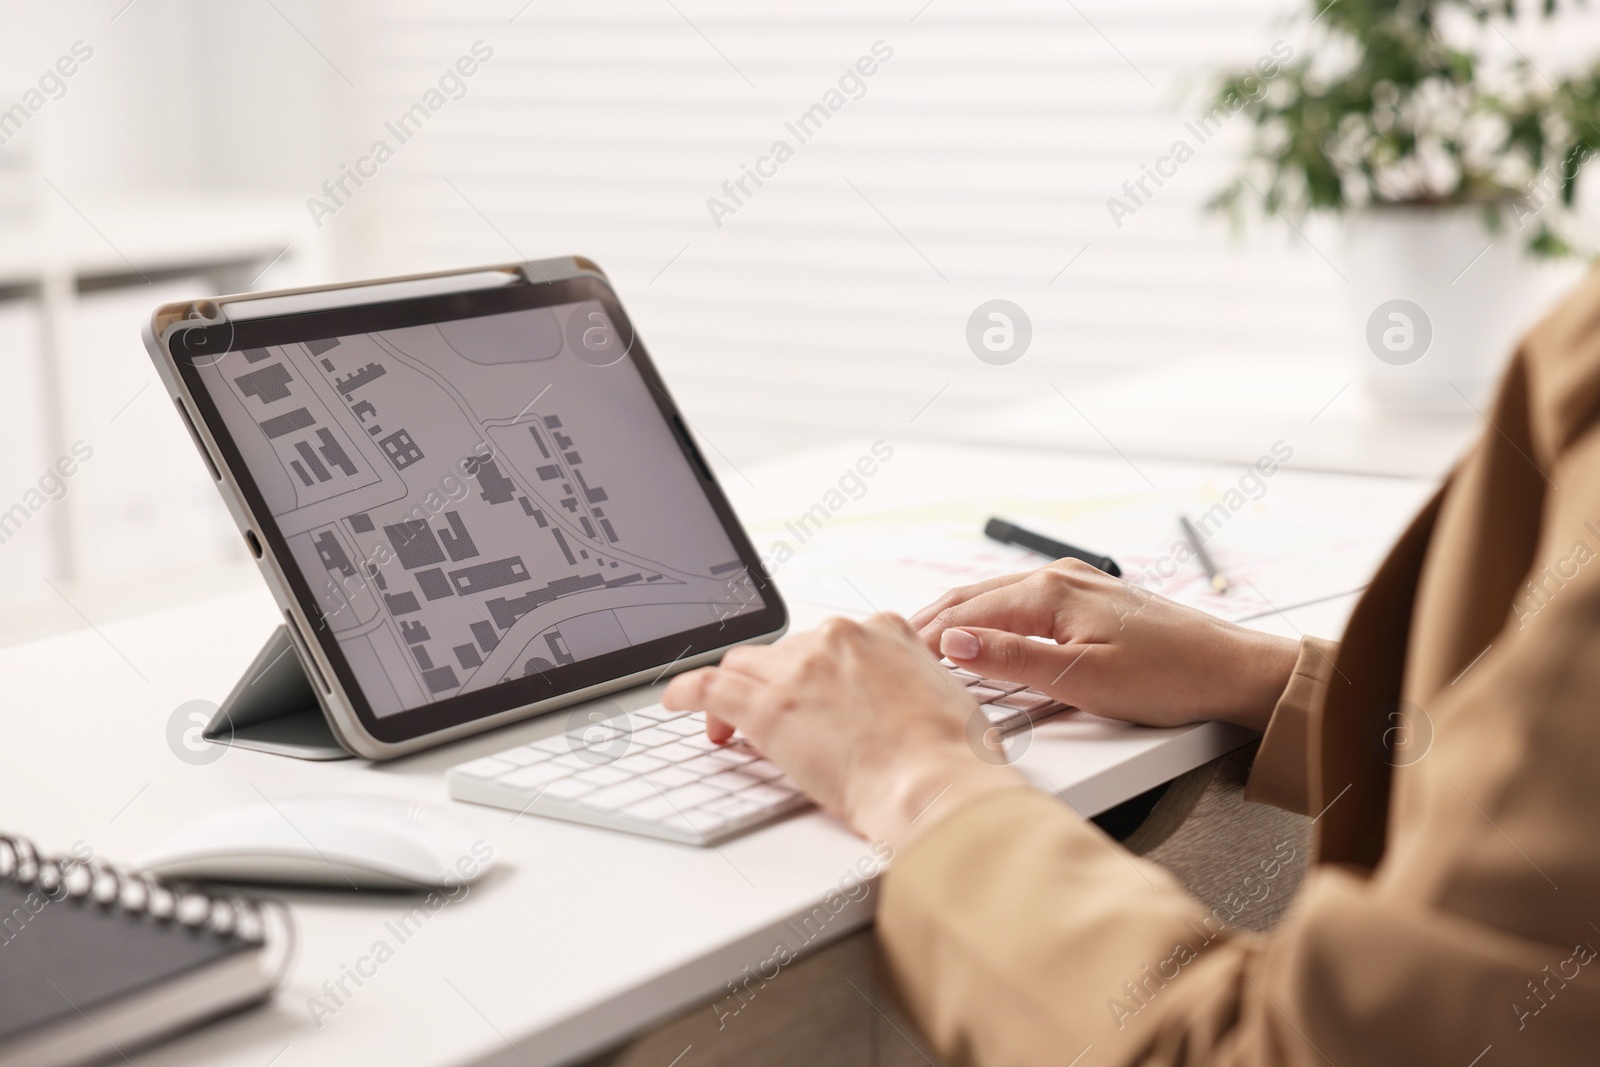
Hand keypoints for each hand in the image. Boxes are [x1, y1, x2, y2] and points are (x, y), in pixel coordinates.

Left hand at [661, 615, 1025, 849]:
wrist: (935, 784)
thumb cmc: (954, 758)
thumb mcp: (949, 699)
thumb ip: (918, 688)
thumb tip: (912, 710)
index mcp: (886, 631)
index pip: (834, 642)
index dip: (816, 671)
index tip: (813, 693)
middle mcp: (839, 638)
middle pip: (788, 653)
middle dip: (779, 684)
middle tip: (779, 720)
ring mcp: (800, 669)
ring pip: (747, 665)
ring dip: (735, 691)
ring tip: (727, 723)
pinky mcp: (767, 705)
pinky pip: (710, 687)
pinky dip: (688, 691)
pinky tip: (675, 701)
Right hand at [910, 559, 1297, 732]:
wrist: (1233, 671)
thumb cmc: (1169, 678)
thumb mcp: (1081, 679)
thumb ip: (1011, 660)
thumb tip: (950, 644)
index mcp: (1050, 591)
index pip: (966, 614)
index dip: (925, 638)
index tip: (893, 660)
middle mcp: (1059, 577)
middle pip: (974, 597)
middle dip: (930, 620)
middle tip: (892, 647)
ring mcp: (1076, 583)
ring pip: (995, 596)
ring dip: (956, 616)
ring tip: (922, 639)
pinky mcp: (1091, 598)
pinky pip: (1020, 600)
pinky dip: (988, 615)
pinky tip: (981, 631)